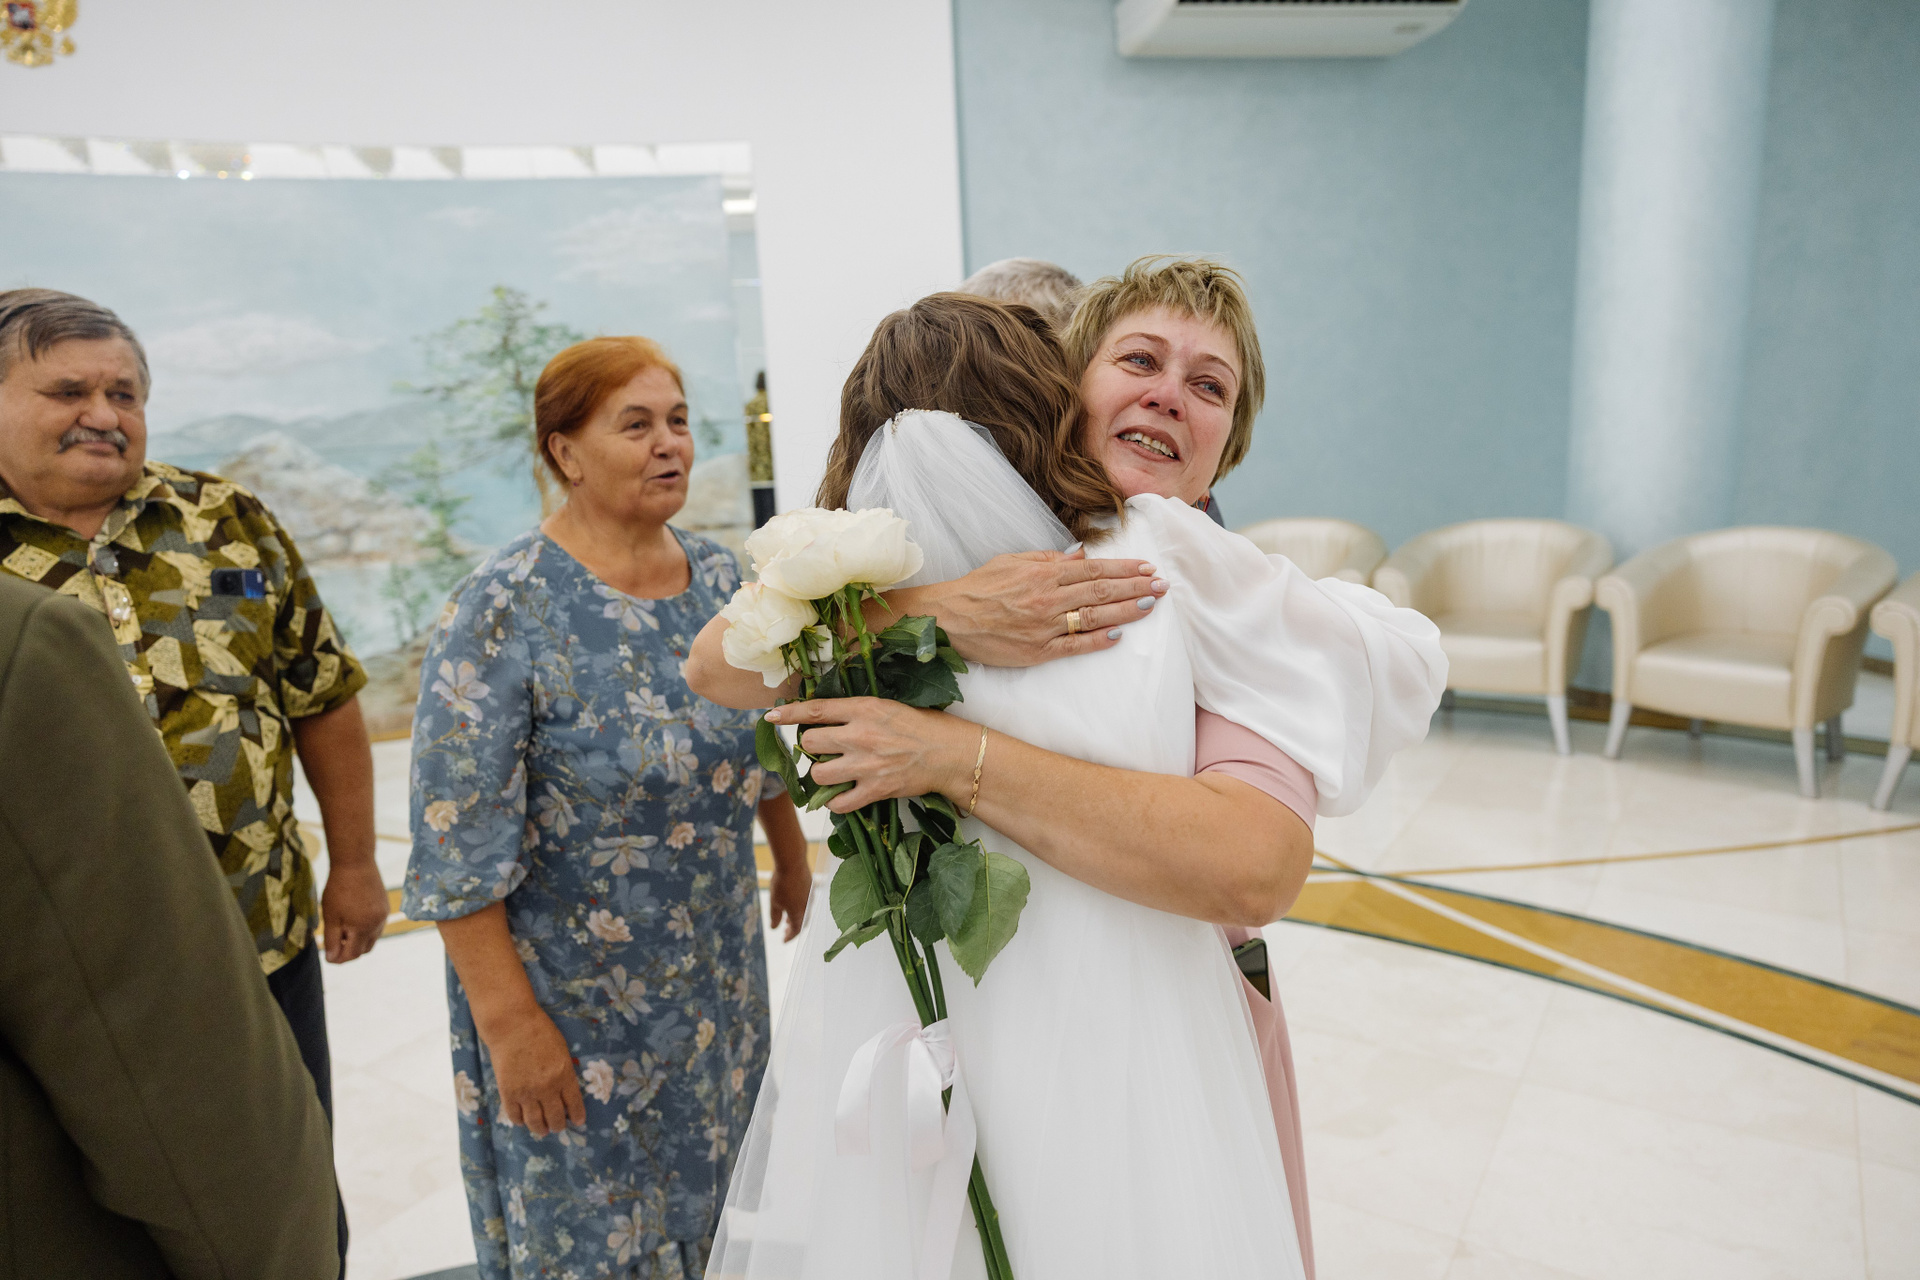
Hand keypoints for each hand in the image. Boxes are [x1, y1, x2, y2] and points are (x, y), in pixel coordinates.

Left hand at [320, 859, 388, 962]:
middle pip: (364, 949)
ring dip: (359, 941)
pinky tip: (354, 918)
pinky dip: (366, 929)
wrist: (356, 862)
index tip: (328, 956)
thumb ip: (332, 940)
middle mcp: (377, 924)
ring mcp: (383, 916)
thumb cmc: (339, 888)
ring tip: (344, 929)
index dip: (339, 959)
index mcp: (363, 928)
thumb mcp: (331, 916)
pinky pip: (377, 926)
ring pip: (372, 939)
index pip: (352, 955)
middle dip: (350, 951)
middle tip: (334, 942)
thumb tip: (332, 959)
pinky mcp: (385, 907)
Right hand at [485, 1008, 586, 1137]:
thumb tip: (565, 1092)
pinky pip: (515, 1116)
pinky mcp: (508, 1093)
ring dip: (541, 1129)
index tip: (578, 1121)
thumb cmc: (540, 1031)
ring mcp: (526, 1092)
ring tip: (542, 1130)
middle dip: (558, 1126)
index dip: (577, 1116)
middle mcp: (547, 1088)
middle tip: (557, 1127)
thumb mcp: (562, 1050)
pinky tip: (523, 1120)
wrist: (512, 1025)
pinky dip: (520, 1121)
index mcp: (564, 1075)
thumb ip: (564, 1072)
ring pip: (535, 1122)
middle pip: (555, 1118)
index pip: (574, 1104)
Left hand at [766, 698, 977, 813]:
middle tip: (824, 749)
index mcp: (863, 709)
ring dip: (821, 775)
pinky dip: (836, 803)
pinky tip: (843, 796)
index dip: (789, 713)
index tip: (771, 716)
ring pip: (818, 774)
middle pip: (810, 743)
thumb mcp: (886, 706)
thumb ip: (856, 712)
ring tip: (834, 773)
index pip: (815, 710)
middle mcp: (860, 736)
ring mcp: (866, 765)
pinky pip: (839, 803)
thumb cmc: (921, 726)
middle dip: (811, 747)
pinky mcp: (875, 790)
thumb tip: (823, 717)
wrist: (949, 753)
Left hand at [768, 859, 810, 941]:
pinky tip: (791, 902)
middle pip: (802, 922)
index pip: (796, 930)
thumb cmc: (782, 883)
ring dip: (796, 917)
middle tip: (785, 931)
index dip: (790, 937)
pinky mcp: (810, 886)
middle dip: (793, 928)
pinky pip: (806, 902)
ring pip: (805, 911)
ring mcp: (810, 896)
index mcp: (799, 912)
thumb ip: (775, 917)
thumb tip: (774, 928)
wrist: (793, 861)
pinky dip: (799, 907)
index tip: (783, 940)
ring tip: (786, 918)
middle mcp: (807, 906)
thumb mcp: (774, 902)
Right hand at [897, 551, 1166, 667]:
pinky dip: (1098, 640)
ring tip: (1151, 606)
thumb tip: (1080, 556)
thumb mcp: (1011, 561)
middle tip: (1162, 586)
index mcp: (1042, 573)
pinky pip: (1074, 645)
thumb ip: (1047, 558)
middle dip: (1135, 588)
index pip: (1093, 569)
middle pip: (1101, 591)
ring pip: (1094, 616)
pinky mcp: (1036, 651)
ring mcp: (1044, 625)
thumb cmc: (978, 588)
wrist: (948, 618)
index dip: (1123, 569)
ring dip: (1127, 611)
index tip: (1146, 568)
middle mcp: (1047, 597)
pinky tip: (1119, 635)